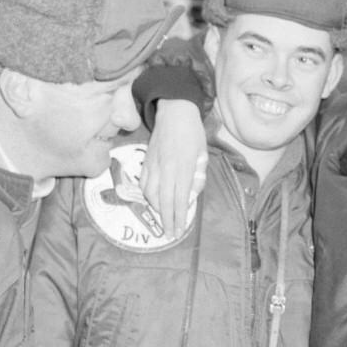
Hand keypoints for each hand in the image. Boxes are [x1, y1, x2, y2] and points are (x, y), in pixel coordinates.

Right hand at [142, 99, 207, 237]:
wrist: (174, 112)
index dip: (178, 218)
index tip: (178, 231)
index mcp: (184, 167)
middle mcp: (167, 168)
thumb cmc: (193, 133)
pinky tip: (153, 200)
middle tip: (169, 234)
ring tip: (164, 217)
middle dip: (166, 220)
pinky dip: (147, 195)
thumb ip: (198, 177)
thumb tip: (190, 196)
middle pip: (163, 201)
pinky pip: (143, 184)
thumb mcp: (203, 154)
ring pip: (150, 194)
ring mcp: (153, 165)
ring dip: (156, 209)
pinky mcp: (145, 161)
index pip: (180, 199)